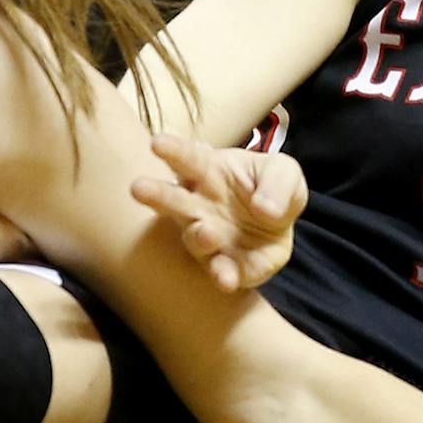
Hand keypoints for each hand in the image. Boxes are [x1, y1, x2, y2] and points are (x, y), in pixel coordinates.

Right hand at [129, 133, 307, 292]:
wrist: (284, 223)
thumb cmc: (273, 187)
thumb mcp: (285, 173)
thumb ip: (277, 184)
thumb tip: (265, 209)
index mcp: (209, 171)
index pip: (188, 158)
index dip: (172, 150)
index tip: (156, 143)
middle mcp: (199, 205)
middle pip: (174, 199)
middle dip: (156, 194)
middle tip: (137, 188)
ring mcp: (208, 237)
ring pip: (193, 238)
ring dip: (198, 236)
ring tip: (206, 232)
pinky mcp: (224, 264)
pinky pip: (220, 270)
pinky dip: (221, 275)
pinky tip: (226, 279)